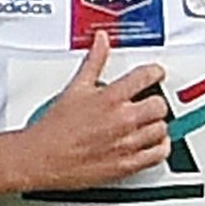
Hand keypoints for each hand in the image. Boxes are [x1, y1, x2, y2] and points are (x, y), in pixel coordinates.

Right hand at [10, 47, 170, 192]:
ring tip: (147, 122)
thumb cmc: (56, 128)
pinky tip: (153, 143)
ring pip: (161, 129)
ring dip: (156, 124)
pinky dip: (160, 148)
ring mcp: (126, 143)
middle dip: (155, 101)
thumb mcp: (75, 87)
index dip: (155, 72)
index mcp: (111, 98)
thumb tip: (101, 39)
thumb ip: (94, 60)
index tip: (156, 73)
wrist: (43, 158)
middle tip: (148, 102)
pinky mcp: (127, 165)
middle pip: (159, 105)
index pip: (147, 76)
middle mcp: (123, 120)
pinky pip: (158, 155)